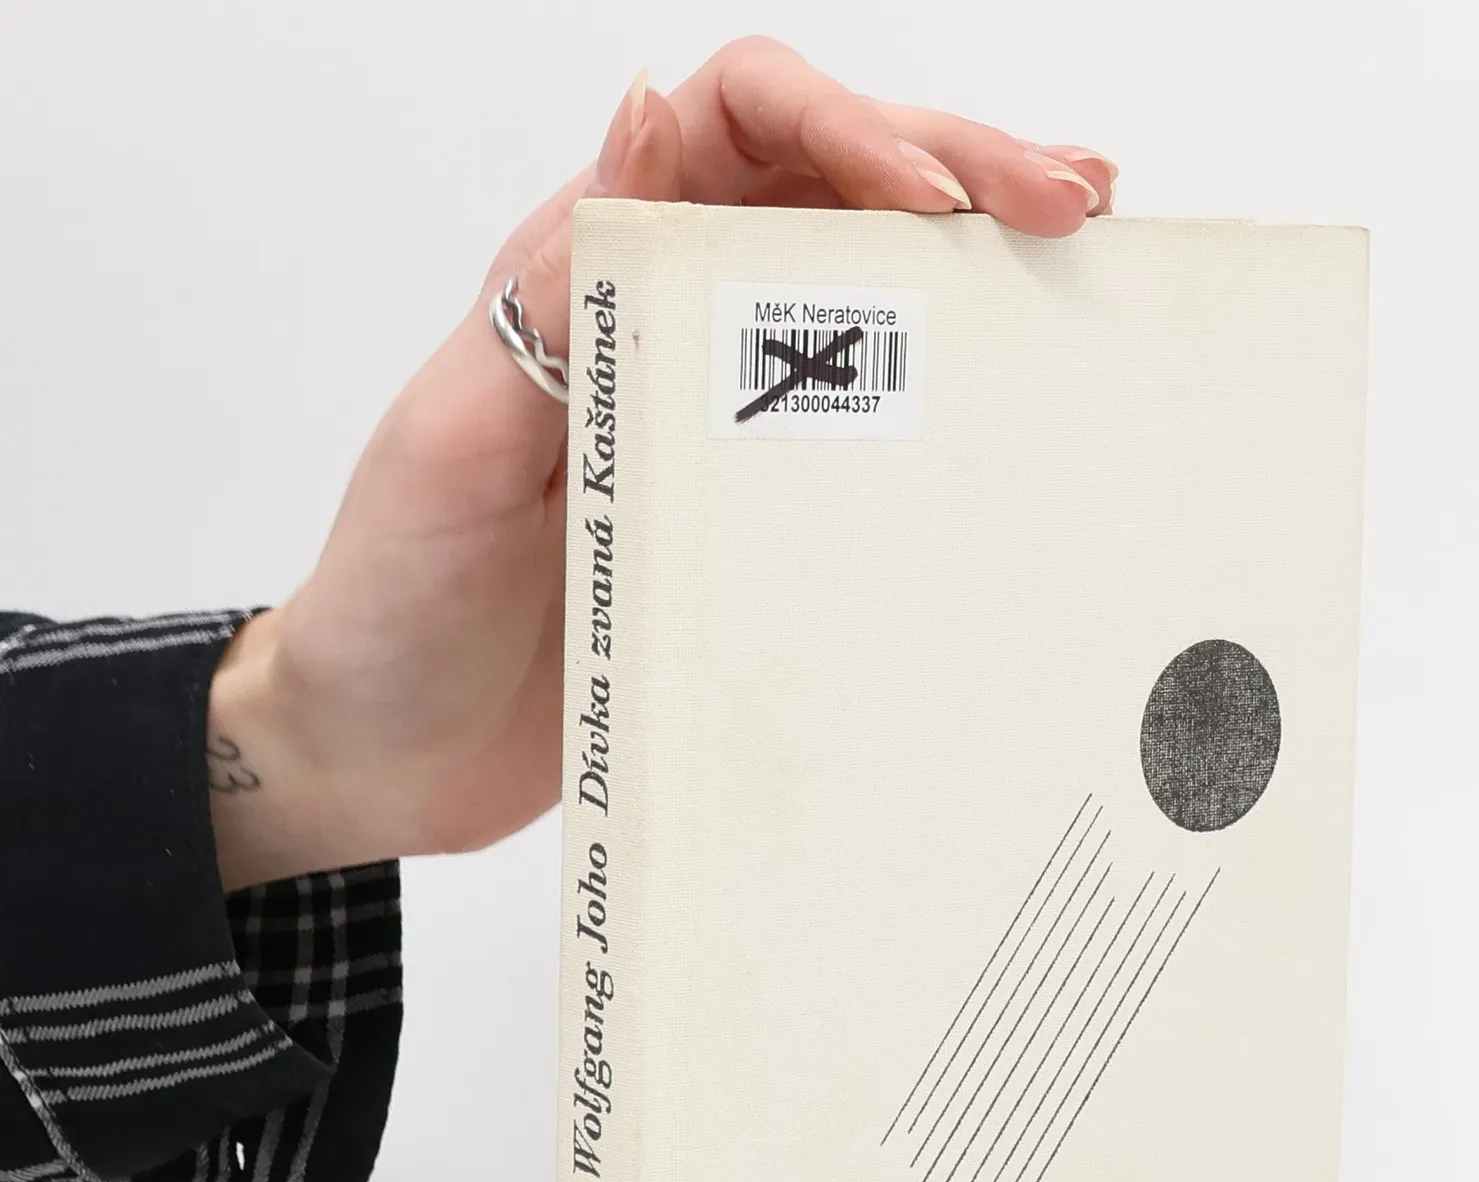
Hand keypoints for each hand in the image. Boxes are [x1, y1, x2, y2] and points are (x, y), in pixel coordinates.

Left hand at [208, 39, 1115, 890]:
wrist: (390, 753)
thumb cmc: (397, 602)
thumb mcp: (453, 444)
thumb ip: (544, 302)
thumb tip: (643, 120)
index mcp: (587, 273)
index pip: (733, 126)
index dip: (847, 126)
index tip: (937, 193)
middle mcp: (665, 325)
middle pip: (828, 188)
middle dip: (958, 166)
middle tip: (1070, 197)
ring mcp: (718, 420)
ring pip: (863, 294)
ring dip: (973, 263)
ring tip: (1077, 253)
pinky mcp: (751, 514)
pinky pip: (858, 432)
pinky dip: (942, 395)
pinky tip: (1011, 391)